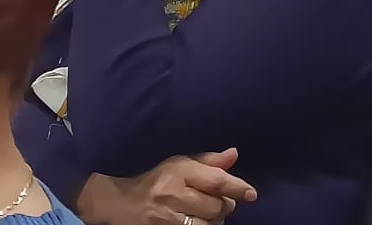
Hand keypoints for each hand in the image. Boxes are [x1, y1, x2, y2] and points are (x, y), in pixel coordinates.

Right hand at [79, 150, 255, 223]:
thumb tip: (234, 154)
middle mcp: (173, 193)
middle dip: (225, 206)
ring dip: (215, 222)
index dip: (238, 187)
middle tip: (223, 204)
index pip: (217, 180)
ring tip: (211, 215)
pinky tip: (200, 223)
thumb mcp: (180, 163)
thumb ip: (209, 161)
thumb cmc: (156, 180)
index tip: (252, 194)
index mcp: (180, 171)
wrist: (119, 204)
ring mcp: (166, 217)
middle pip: (215, 206)